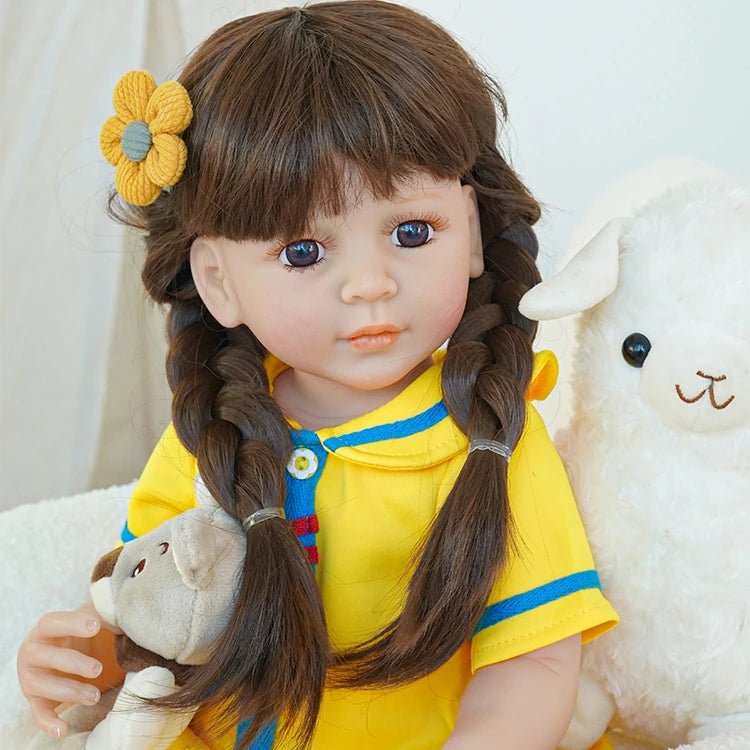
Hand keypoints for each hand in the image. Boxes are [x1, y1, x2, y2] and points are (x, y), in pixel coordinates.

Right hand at [17, 600, 106, 737]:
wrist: (68, 657)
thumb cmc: (82, 634)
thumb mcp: (92, 621)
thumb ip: (103, 614)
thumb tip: (123, 611)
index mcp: (46, 629)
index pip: (52, 622)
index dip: (72, 623)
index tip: (95, 625)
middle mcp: (33, 652)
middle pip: (48, 656)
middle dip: (74, 663)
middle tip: (98, 669)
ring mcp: (32, 677)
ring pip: (43, 686)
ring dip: (70, 692)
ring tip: (95, 696)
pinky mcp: (36, 700)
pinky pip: (38, 713)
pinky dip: (48, 722)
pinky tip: (62, 729)